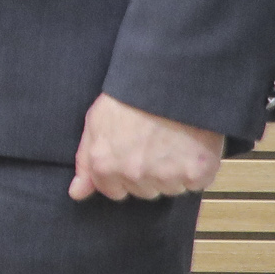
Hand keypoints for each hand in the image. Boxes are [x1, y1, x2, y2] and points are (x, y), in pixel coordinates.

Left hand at [71, 92, 224, 201]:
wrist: (169, 80)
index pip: (114, 192)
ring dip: (174, 172)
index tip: (132, 155)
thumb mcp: (95, 123)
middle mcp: (134, 175)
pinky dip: (198, 168)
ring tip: (173, 141)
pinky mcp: (197, 173)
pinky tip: (192, 146)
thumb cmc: (130, 97)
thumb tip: (76, 193)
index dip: (123, 174)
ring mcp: (166, 176)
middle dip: (148, 173)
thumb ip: (86, 162)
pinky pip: (198, 183)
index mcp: (105, 166)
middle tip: (154, 143)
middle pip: (144, 191)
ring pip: (170, 189)